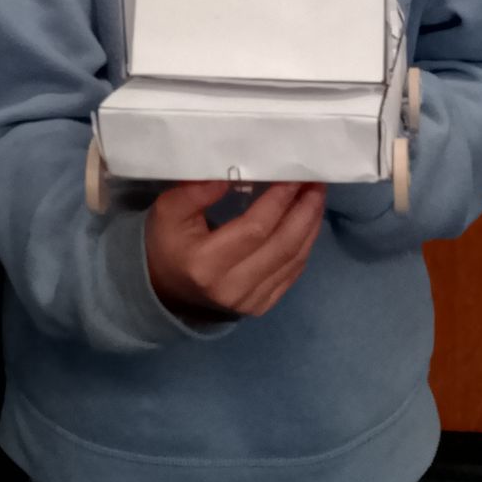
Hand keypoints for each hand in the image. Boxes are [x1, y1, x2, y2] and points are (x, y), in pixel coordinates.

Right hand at [145, 180, 325, 320]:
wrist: (165, 291)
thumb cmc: (167, 243)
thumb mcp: (168, 211)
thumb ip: (194, 191)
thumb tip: (230, 175)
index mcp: (205, 264)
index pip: (254, 228)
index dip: (279, 201)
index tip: (293, 176)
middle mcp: (231, 287)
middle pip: (282, 245)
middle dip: (304, 211)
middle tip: (316, 183)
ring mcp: (249, 301)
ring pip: (293, 260)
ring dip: (310, 225)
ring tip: (316, 197)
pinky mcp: (261, 306)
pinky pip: (292, 273)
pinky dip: (305, 245)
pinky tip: (308, 223)